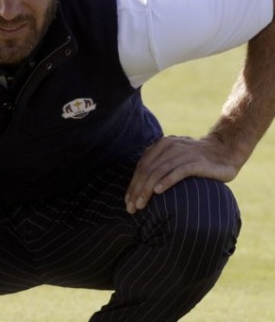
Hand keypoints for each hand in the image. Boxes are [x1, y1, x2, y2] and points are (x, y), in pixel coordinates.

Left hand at [124, 134, 239, 213]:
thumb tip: (141, 184)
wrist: (226, 150)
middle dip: (136, 190)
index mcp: (161, 145)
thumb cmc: (198, 159)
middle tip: (131, 208)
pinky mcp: (196, 162)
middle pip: (147, 170)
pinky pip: (178, 172)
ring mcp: (182, 154)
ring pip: (158, 172)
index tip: (127, 201)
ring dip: (146, 190)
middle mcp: (169, 147)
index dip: (132, 184)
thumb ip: (160, 164)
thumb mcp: (175, 157)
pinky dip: (166, 181)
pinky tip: (157, 192)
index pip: (141, 167)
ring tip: (140, 204)